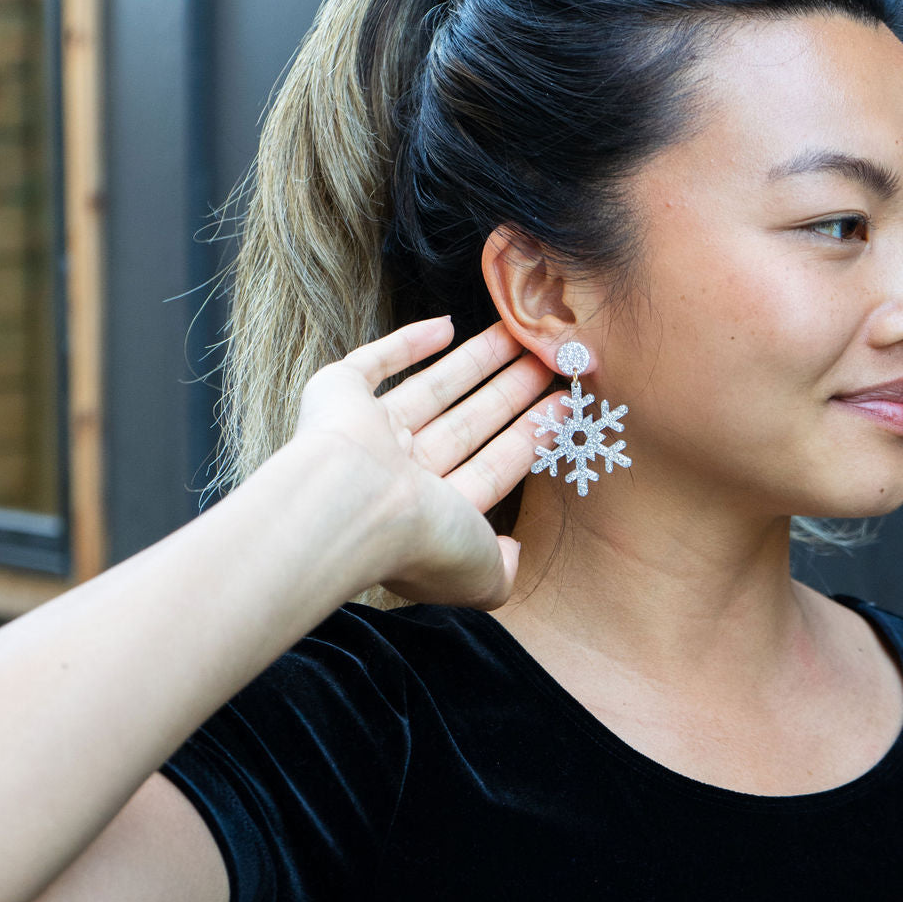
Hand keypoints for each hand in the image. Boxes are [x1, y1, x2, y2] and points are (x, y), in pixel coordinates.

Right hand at [291, 314, 562, 608]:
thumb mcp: (482, 576)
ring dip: (477, 361)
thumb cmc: (421, 542)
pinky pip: (376, 362)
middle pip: (469, 422)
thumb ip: (503, 571)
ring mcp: (368, 431)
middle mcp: (399, 473)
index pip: (491, 467)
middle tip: (550, 361)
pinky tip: (447, 325)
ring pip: (434, 388)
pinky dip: (408, 342)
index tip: (563, 408)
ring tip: (522, 335)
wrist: (354, 505)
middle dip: (510, 393)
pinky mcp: (339, 393)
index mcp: (430, 514)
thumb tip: (512, 553)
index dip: (529, 438)